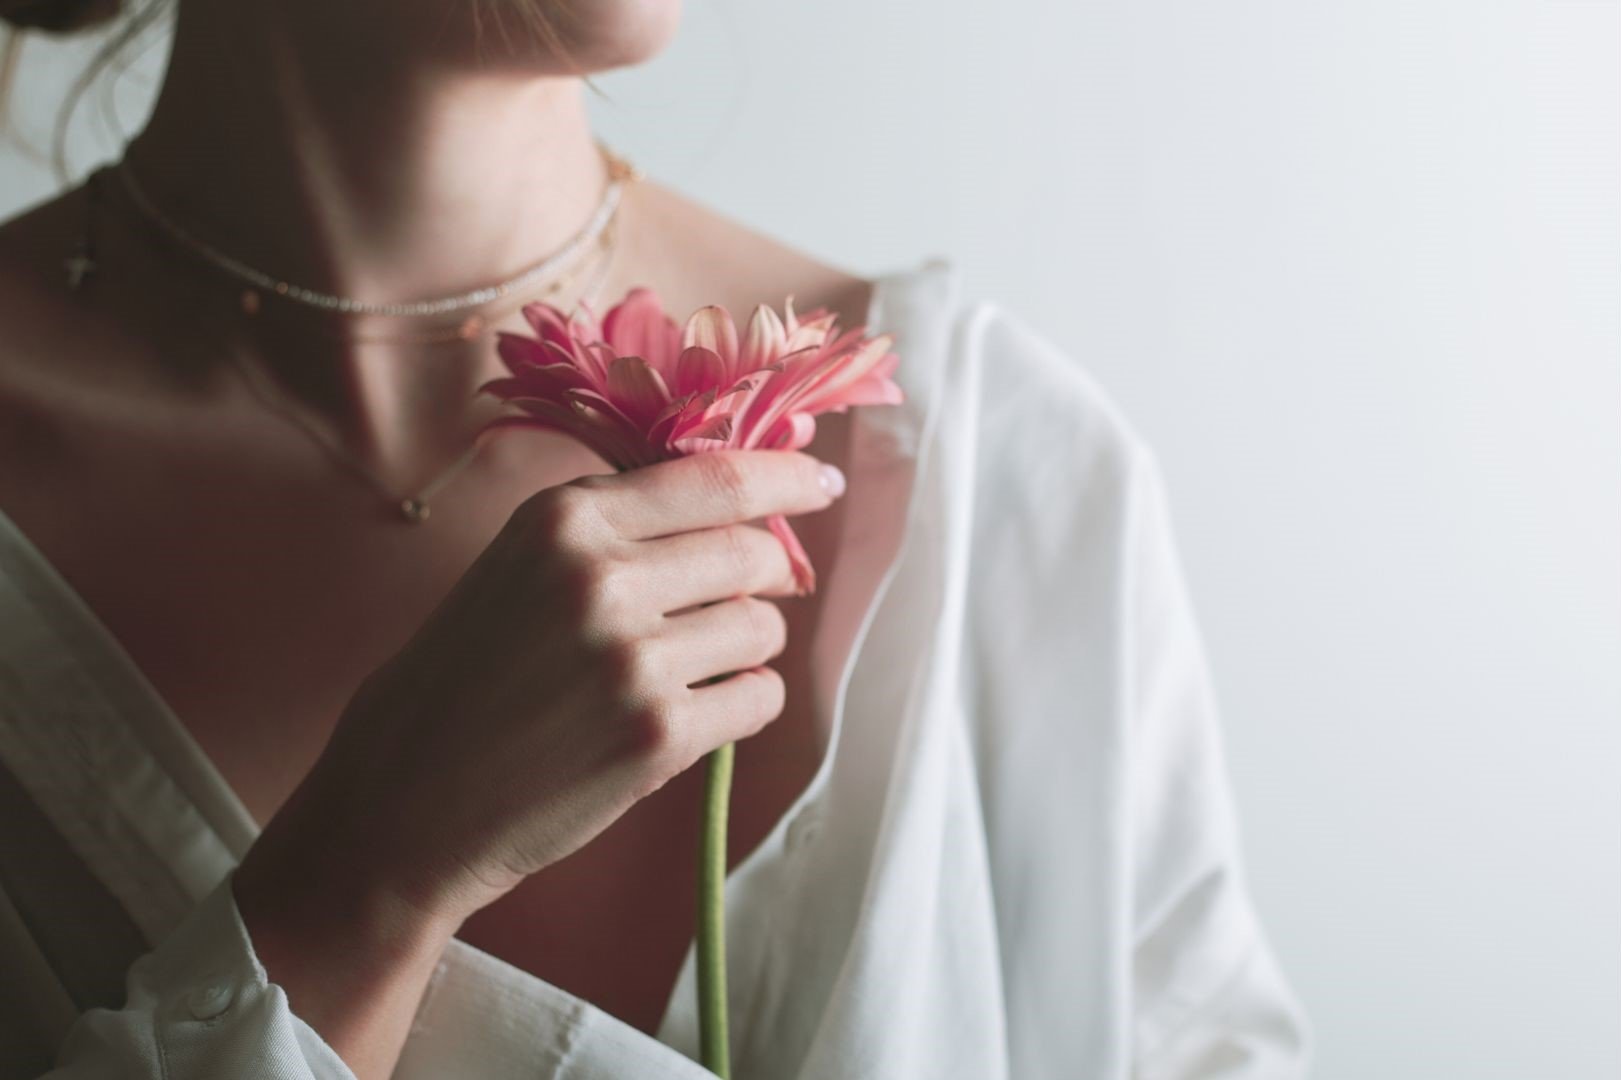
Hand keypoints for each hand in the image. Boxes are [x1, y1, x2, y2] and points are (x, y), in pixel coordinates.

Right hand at [239, 448, 844, 928]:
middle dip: (763, 577)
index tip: (821, 483)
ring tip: (681, 673)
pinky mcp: (658, 738)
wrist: (404, 801)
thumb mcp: (518, 566)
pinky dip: (739, 707)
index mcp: (566, 520)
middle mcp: (603, 577)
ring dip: (743, 649)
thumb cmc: (461, 681)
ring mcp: (634, 659)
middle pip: (754, 553)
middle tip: (733, 603)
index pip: (717, 477)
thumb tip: (740, 511)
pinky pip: (758, 699)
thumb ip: (617, 529)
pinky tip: (686, 717)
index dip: (786, 477)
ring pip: (763, 629)